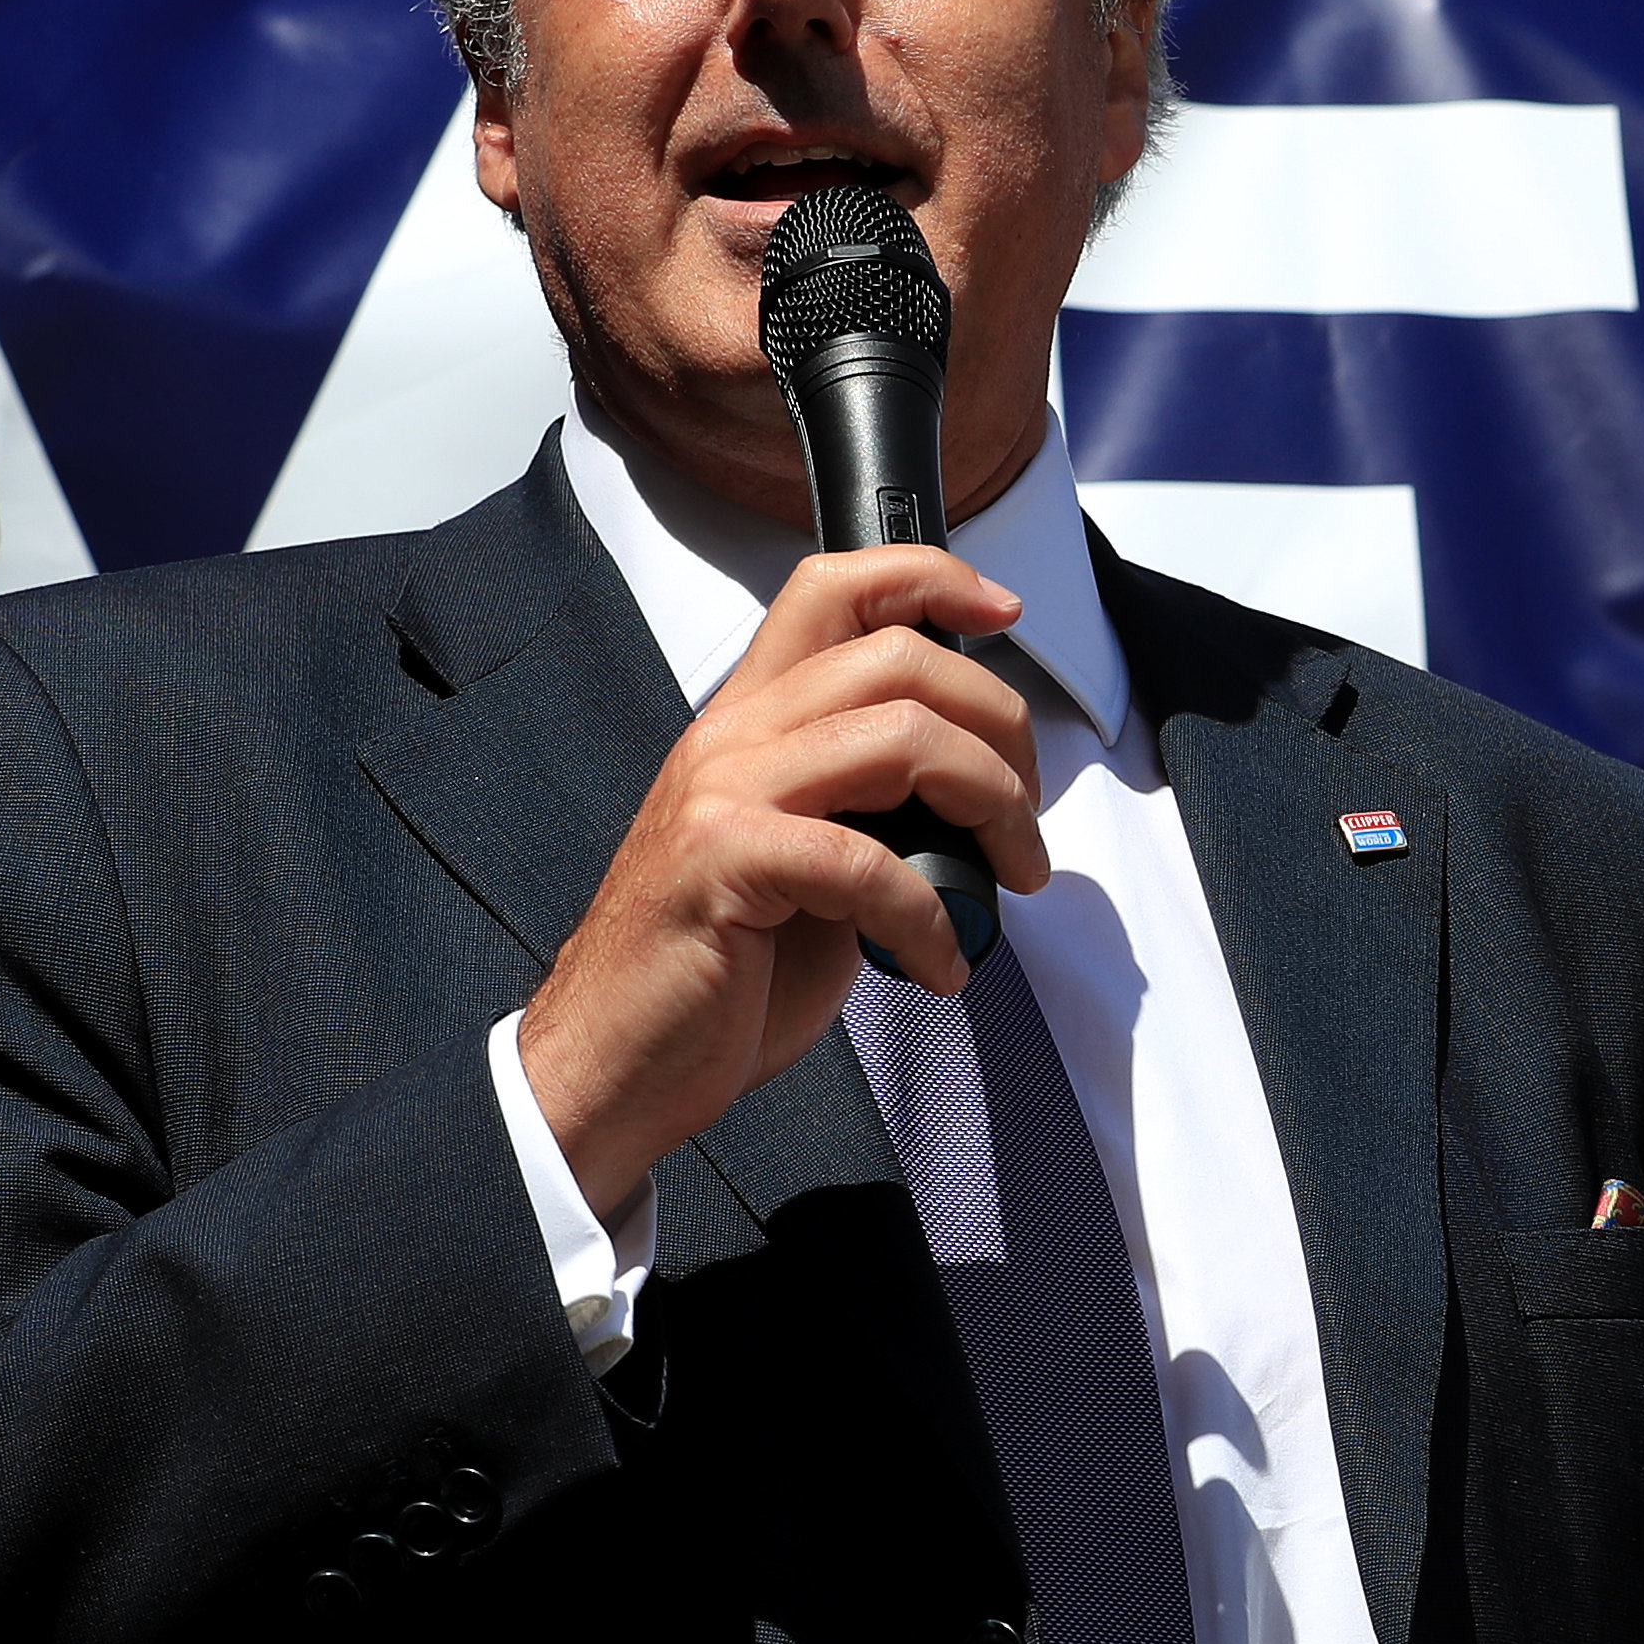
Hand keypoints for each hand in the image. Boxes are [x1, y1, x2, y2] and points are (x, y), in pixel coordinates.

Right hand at [517, 545, 1046, 1219]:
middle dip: (1000, 727)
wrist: (616, 1062)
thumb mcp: (808, 867)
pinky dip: (931, 918)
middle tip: (1026, 813)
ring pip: (901, 738)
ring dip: (992, 809)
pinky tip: (939, 963)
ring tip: (1008, 878)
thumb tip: (973, 808)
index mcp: (750, 722)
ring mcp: (722, 793)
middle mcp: (732, 736)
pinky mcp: (724, 862)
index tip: (1000, 613)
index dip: (929, 580)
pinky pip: (869, 864)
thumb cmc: (714, 976)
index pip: (834, 590)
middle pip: (898, 657)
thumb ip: (871, 810)